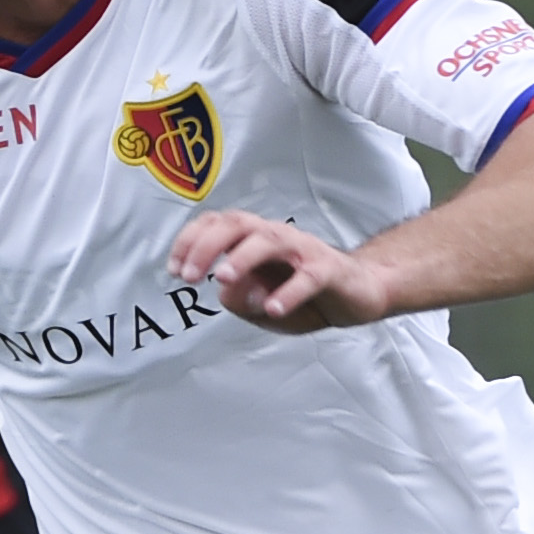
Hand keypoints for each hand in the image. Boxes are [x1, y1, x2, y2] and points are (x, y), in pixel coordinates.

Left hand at [168, 211, 396, 332]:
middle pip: (237, 224)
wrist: (360, 292)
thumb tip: (227, 293)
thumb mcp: (262, 306)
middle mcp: (276, 237)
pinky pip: (308, 277)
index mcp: (255, 239)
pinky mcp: (329, 270)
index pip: (216, 226)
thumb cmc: (305, 293)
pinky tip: (273, 309)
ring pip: (269, 241)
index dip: (190, 242)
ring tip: (222, 280)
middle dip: (207, 246)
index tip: (173, 269)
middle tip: (188, 275)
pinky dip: (289, 293)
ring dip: (241, 258)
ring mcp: (304, 250)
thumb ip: (240, 300)